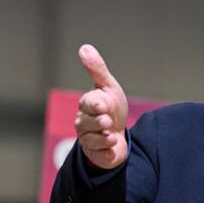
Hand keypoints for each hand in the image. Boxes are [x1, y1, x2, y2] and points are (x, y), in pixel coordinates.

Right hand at [75, 44, 129, 169]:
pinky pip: (100, 155)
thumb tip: (84, 47)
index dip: (95, 104)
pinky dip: (107, 152)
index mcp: (86, 105)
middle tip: (108, 121)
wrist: (120, 135)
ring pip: (92, 139)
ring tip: (112, 135)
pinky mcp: (96, 155)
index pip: (88, 103)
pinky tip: (113, 148)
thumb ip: (97, 70)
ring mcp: (88, 140)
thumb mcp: (108, 88)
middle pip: (87, 123)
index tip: (104, 104)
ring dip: (104, 137)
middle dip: (98, 122)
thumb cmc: (113, 109)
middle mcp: (83, 123)